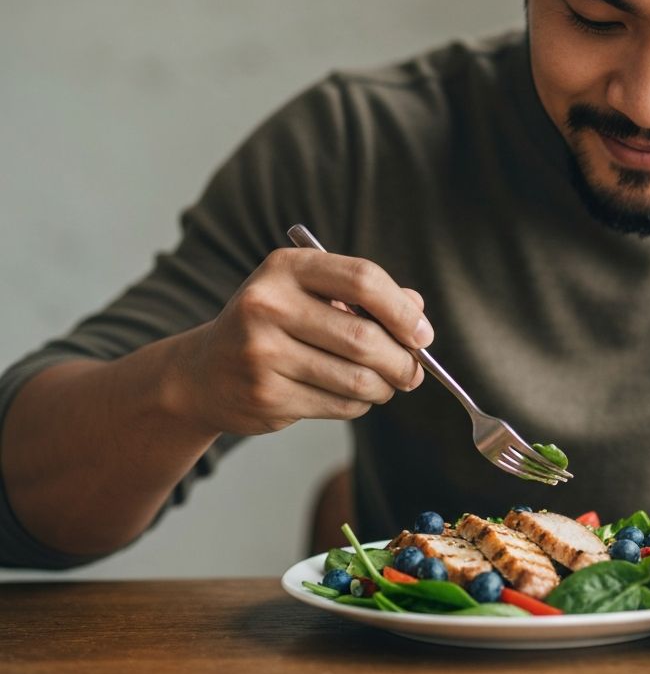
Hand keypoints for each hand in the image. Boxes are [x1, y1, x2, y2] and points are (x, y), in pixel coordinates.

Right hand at [172, 247, 433, 435]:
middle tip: (414, 371)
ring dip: (385, 387)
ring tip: (387, 384)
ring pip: (356, 378)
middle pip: (364, 337)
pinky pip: (339, 405)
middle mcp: (268, 305)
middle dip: (402, 360)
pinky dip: (359, 404)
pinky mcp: (265, 396)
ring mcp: (262, 353)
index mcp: (286, 268)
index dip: (402, 311)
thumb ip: (365, 296)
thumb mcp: (310, 294)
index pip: (363, 279)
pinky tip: (351, 396)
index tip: (423, 334)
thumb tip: (417, 310)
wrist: (203, 373)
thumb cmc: (273, 326)